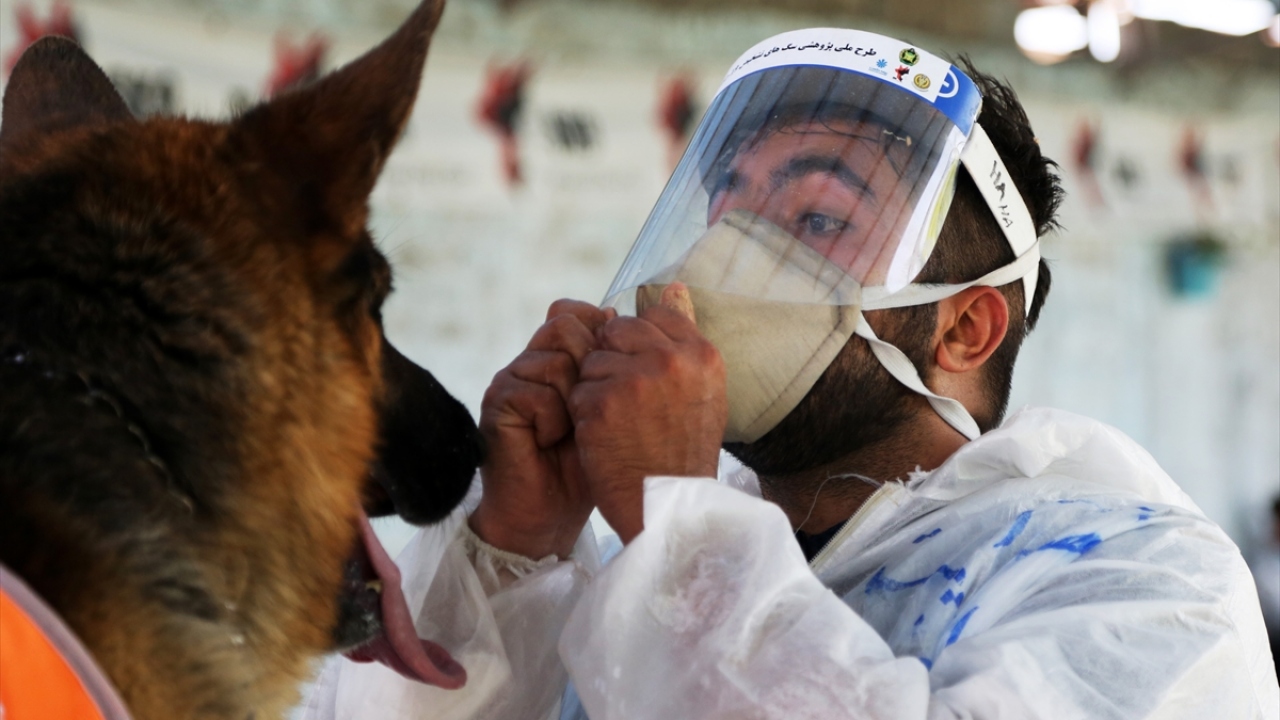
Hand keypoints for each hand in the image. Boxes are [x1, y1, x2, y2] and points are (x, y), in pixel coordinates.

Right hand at [469, 300, 612, 558]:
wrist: (551, 511)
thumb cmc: (588, 463)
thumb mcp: (615, 409)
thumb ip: (621, 364)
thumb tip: (630, 309)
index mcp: (556, 354)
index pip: (576, 313)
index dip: (600, 339)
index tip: (612, 380)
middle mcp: (531, 359)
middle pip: (565, 325)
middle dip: (590, 368)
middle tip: (589, 411)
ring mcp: (511, 378)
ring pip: (556, 360)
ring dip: (574, 402)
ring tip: (569, 431)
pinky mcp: (498, 401)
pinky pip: (539, 393)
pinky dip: (554, 422)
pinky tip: (550, 442)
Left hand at [569, 284, 726, 543]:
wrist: (669, 510)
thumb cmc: (682, 452)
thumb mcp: (701, 391)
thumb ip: (683, 337)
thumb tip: (672, 284)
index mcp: (702, 355)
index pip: (654, 316)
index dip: (639, 345)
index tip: (644, 378)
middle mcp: (671, 360)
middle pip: (617, 331)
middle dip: (613, 363)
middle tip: (629, 406)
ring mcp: (635, 380)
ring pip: (592, 361)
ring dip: (597, 391)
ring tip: (621, 426)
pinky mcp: (602, 404)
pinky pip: (577, 391)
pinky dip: (584, 416)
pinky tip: (606, 440)